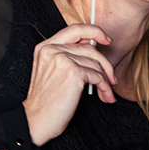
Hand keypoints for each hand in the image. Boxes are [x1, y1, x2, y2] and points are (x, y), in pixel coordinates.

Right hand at [23, 24, 116, 145]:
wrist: (36, 121)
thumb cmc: (47, 98)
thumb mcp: (54, 70)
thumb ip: (69, 54)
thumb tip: (95, 45)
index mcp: (46, 46)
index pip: (76, 29)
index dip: (95, 31)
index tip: (106, 40)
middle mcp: (52, 49)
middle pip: (91, 47)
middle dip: (106, 63)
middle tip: (112, 76)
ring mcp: (63, 59)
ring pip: (96, 64)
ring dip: (106, 80)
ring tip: (106, 92)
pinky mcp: (73, 72)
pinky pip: (98, 76)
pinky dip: (105, 87)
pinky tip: (105, 95)